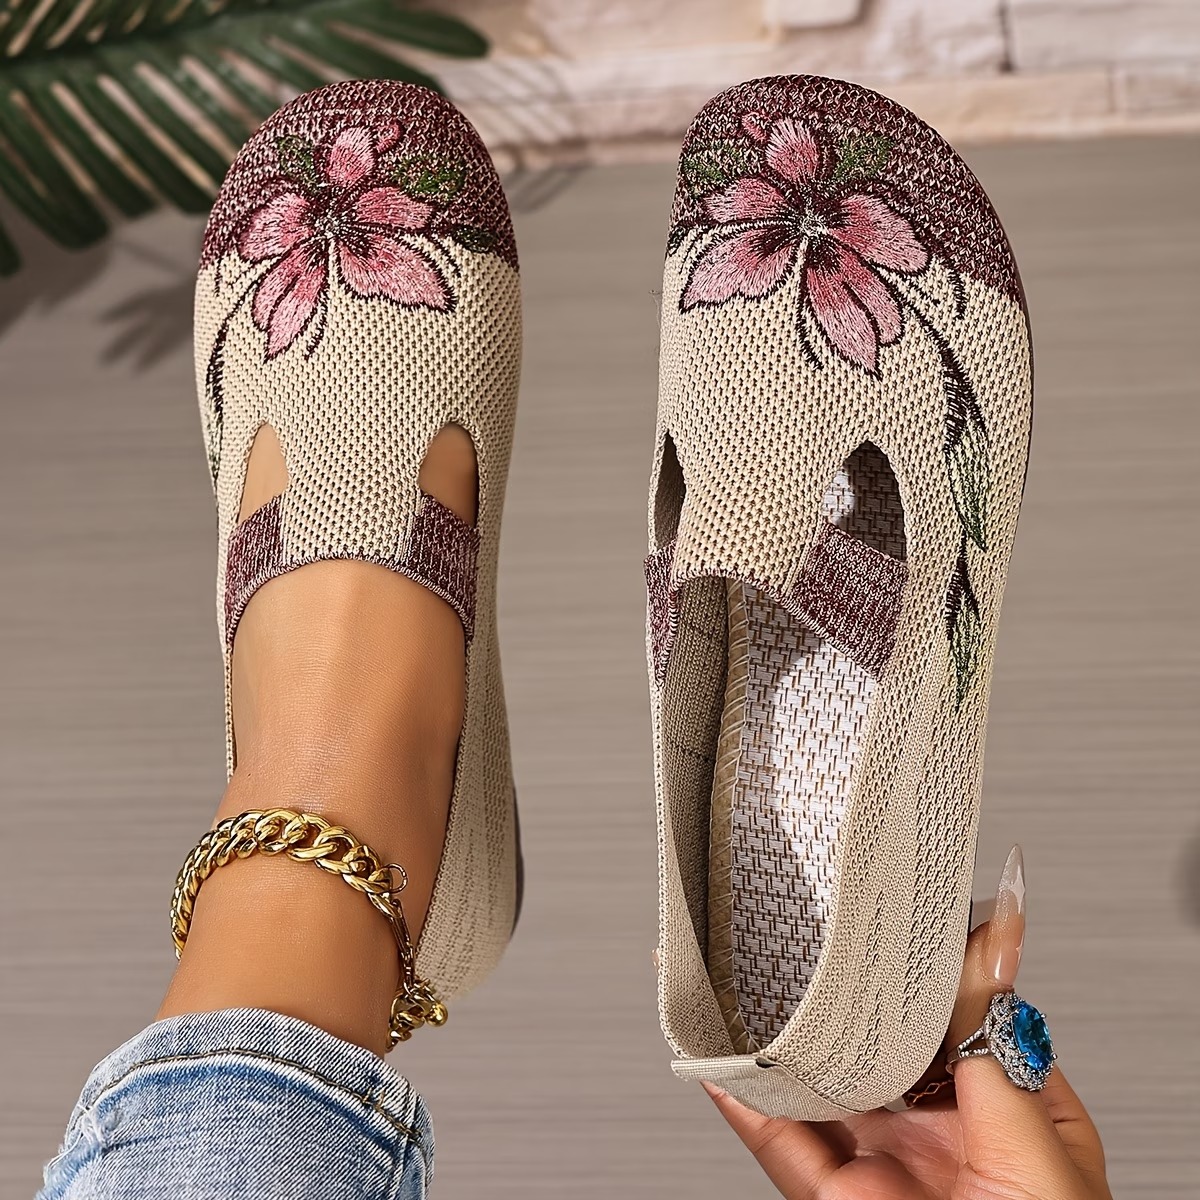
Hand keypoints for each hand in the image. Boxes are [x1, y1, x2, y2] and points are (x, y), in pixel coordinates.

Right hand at [704, 846, 1111, 1198]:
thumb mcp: (1037, 1150)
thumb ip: (999, 1049)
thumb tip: (997, 946)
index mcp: (1013, 1117)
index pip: (964, 1018)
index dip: (927, 967)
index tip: (893, 915)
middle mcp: (946, 1139)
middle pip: (882, 1047)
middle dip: (844, 998)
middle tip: (807, 939)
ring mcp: (888, 1172)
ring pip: (823, 1089)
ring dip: (784, 1040)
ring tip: (748, 985)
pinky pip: (783, 1145)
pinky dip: (746, 1103)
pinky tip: (724, 1059)